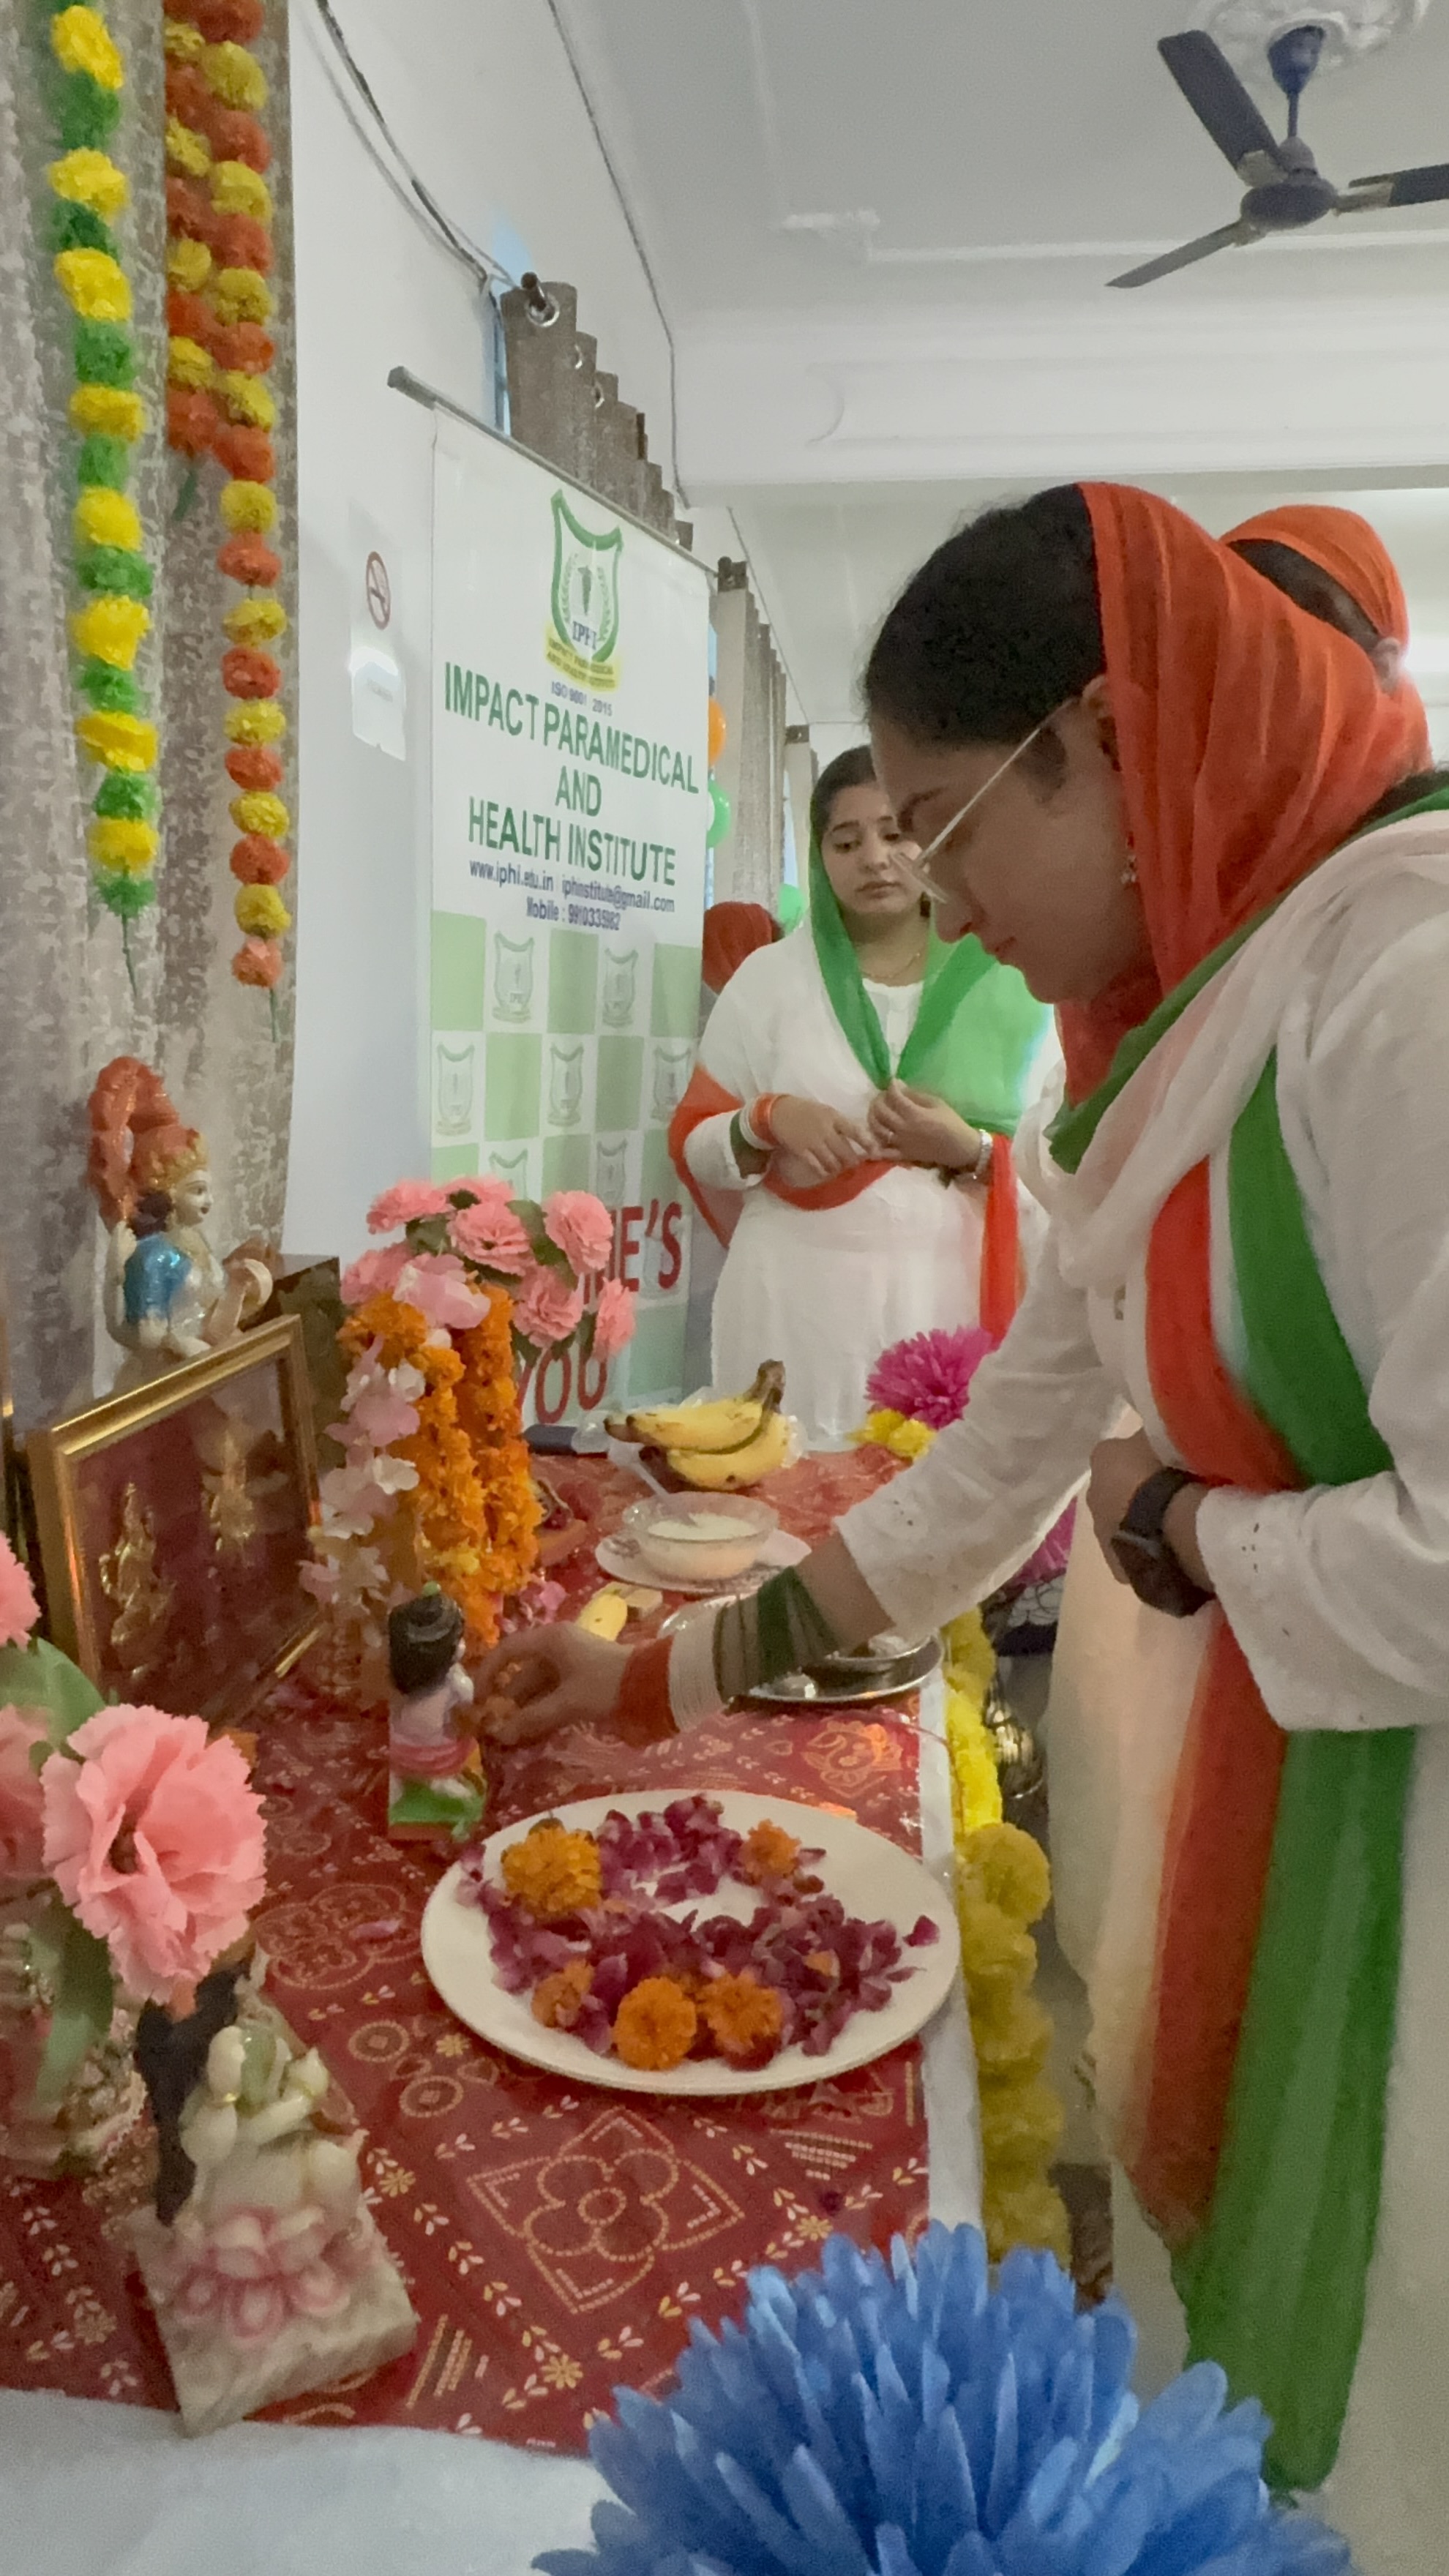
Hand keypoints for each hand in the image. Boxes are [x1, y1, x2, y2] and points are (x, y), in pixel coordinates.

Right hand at [472, 1623, 629, 1743]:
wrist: (656, 1685)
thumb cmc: (607, 1684)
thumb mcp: (567, 1702)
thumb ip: (532, 1718)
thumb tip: (499, 1734)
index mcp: (551, 1640)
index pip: (507, 1651)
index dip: (488, 1674)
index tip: (477, 1702)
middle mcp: (558, 1647)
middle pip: (523, 1673)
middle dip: (507, 1702)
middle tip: (494, 1730)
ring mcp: (573, 1664)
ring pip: (539, 1688)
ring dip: (525, 1712)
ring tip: (511, 1738)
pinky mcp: (586, 1681)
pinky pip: (555, 1696)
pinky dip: (544, 1713)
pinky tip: (535, 1735)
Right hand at [767, 1095, 873, 1184]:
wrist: (778, 1112)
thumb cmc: (805, 1111)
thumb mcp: (826, 1111)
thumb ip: (841, 1124)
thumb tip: (859, 1139)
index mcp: (834, 1117)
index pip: (856, 1132)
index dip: (868, 1144)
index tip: (876, 1153)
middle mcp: (826, 1130)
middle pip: (846, 1153)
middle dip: (853, 1162)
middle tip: (853, 1163)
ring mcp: (813, 1142)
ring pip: (833, 1163)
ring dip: (838, 1168)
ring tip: (839, 1168)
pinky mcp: (801, 1152)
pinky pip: (817, 1167)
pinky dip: (824, 1172)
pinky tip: (825, 1171)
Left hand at [867, 1081, 980, 1170]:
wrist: (960, 1147)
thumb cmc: (951, 1122)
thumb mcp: (936, 1103)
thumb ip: (915, 1095)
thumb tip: (899, 1086)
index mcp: (914, 1114)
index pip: (894, 1096)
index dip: (891, 1086)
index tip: (893, 1082)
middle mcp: (903, 1128)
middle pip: (880, 1111)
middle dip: (878, 1099)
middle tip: (883, 1095)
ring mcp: (900, 1143)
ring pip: (877, 1128)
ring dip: (872, 1117)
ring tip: (877, 1111)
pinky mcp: (902, 1155)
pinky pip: (883, 1152)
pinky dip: (874, 1146)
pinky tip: (872, 1137)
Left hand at [1086, 1428, 1211, 1592]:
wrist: (1166, 1526)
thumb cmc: (1167, 1472)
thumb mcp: (1165, 1438)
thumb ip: (1159, 1435)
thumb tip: (1163, 1431)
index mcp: (1102, 1457)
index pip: (1119, 1453)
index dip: (1142, 1458)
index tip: (1165, 1464)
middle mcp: (1092, 1493)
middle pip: (1117, 1489)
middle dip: (1137, 1492)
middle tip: (1169, 1495)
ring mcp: (1101, 1531)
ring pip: (1121, 1522)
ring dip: (1140, 1521)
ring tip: (1171, 1524)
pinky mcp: (1116, 1563)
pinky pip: (1132, 1551)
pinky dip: (1146, 1548)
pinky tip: (1168, 1549)